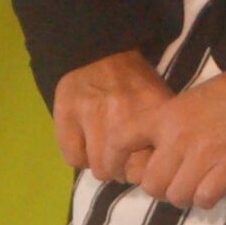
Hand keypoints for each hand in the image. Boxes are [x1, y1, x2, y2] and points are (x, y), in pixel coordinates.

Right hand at [53, 49, 175, 180]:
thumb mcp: (157, 101)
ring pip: (98, 168)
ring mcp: (91, 114)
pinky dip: (79, 156)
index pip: (149, 165)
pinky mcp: (66, 114)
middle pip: (122, 171)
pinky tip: (85, 141)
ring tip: (104, 150)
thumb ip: (159, 136)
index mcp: (150, 110)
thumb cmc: (133, 81)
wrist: (99, 51)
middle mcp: (121, 113)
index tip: (143, 162)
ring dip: (102, 164)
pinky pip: (74, 159)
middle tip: (122, 158)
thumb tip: (153, 173)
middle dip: (123, 169)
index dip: (145, 169)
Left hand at [125, 71, 225, 207]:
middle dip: (161, 186)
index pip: (122, 139)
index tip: (122, 168)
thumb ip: (169, 125)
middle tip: (175, 178)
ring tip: (196, 183)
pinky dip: (206, 198)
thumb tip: (156, 154)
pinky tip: (214, 185)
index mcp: (166, 116)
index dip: (115, 158)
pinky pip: (203, 200)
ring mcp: (202, 156)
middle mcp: (177, 138)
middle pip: (150, 184)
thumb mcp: (188, 100)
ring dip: (184, 194)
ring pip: (175, 196)